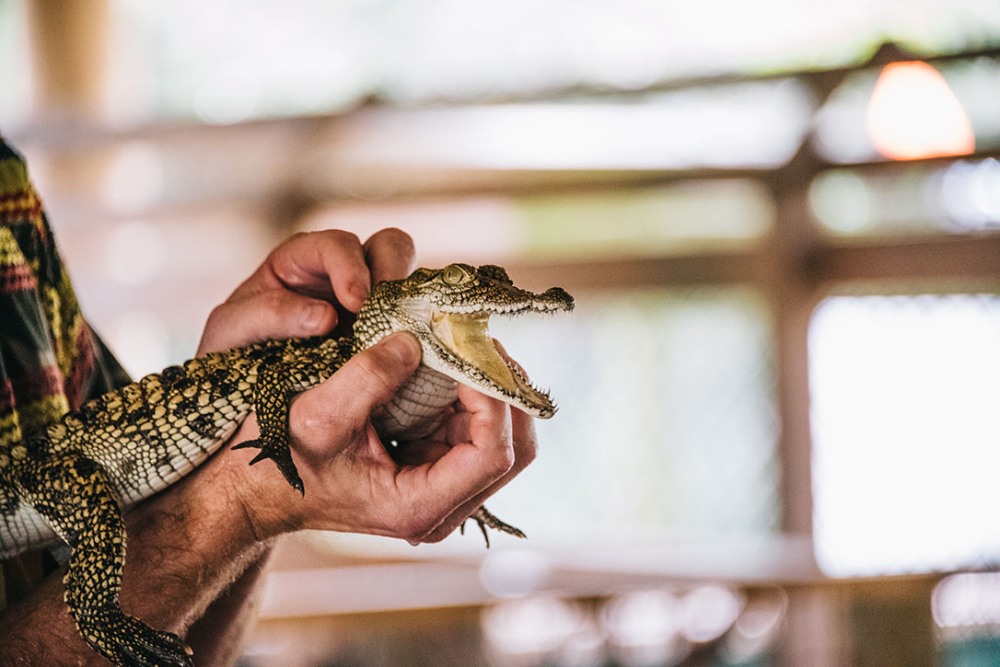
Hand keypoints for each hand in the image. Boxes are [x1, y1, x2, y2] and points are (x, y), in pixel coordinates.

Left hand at [197, 228, 413, 353]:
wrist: (240, 406)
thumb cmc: (227, 357)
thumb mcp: (231, 333)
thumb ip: (268, 315)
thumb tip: (327, 316)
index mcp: (300, 261)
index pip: (336, 245)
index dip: (350, 267)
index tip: (357, 303)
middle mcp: (341, 275)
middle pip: (386, 246)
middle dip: (393, 272)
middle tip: (393, 311)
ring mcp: (369, 306)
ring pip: (409, 281)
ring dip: (412, 302)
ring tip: (407, 334)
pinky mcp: (386, 337)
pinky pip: (413, 323)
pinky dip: (418, 333)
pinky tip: (413, 356)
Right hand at [237, 335, 537, 542]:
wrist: (255, 488)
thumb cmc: (278, 460)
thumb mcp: (316, 414)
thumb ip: (368, 378)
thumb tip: (416, 341)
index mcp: (417, 506)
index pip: (492, 454)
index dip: (494, 398)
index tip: (469, 350)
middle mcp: (440, 507)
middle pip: (514, 449)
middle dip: (503, 389)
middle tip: (479, 339)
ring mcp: (441, 490)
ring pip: (503, 436)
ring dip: (490, 385)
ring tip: (465, 341)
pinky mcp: (434, 469)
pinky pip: (475, 428)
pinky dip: (471, 391)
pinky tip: (448, 359)